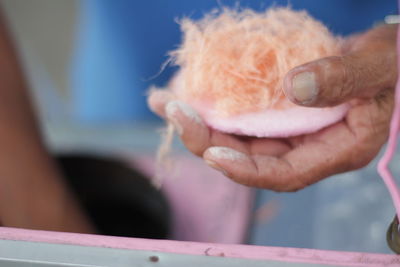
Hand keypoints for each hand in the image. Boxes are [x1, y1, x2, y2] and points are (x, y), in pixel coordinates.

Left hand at [148, 24, 396, 190]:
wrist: (384, 56)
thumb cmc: (389, 64)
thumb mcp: (376, 66)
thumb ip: (343, 77)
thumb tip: (293, 88)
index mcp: (336, 151)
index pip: (284, 175)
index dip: (245, 170)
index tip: (211, 153)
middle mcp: (306, 148)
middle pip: (249, 158)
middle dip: (207, 140)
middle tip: (173, 111)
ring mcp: (289, 131)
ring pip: (239, 138)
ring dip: (201, 122)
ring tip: (166, 100)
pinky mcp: (277, 113)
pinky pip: (241, 116)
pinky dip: (214, 105)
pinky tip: (187, 90)